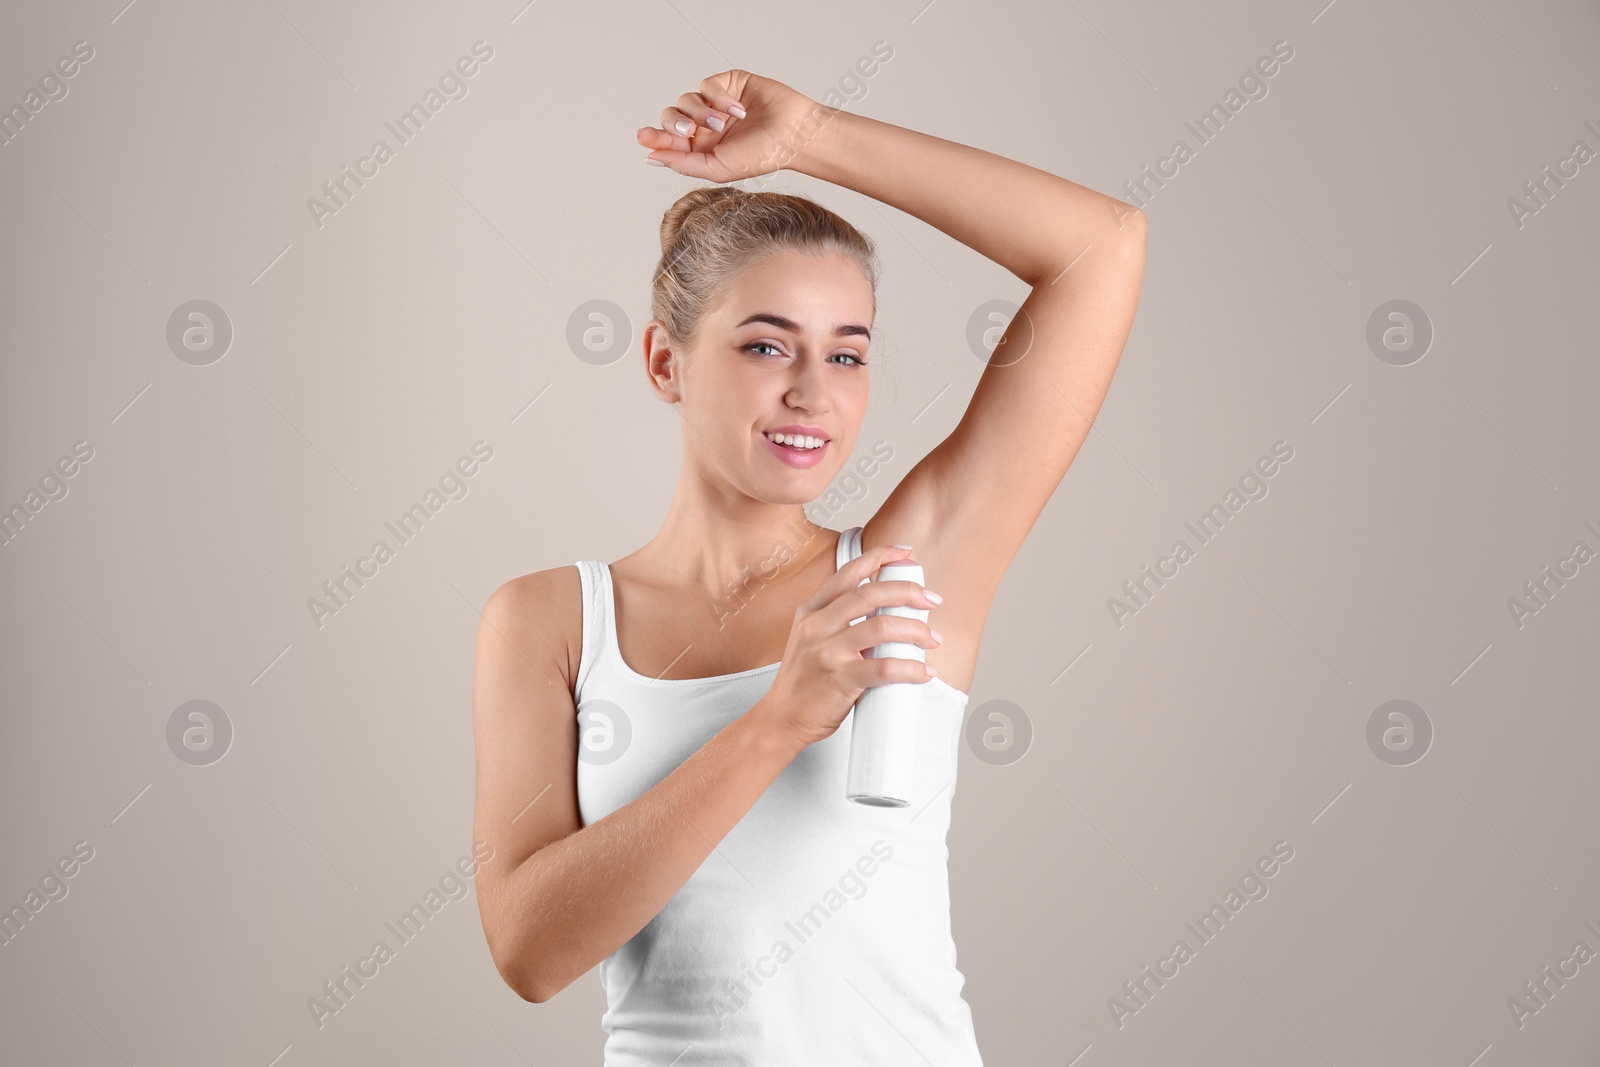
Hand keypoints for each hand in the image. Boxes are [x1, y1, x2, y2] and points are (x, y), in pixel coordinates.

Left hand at [635, 70, 819, 183]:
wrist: (793, 134)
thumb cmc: (761, 156)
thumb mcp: (717, 168)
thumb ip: (683, 163)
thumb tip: (651, 158)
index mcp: (701, 148)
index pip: (669, 141)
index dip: (654, 138)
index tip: (642, 137)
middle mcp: (705, 126)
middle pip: (671, 117)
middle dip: (673, 124)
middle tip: (685, 132)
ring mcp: (715, 104)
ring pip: (686, 100)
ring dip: (699, 112)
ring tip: (721, 123)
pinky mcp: (728, 84)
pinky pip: (707, 86)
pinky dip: (718, 97)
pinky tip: (737, 110)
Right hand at [758, 544, 942, 749]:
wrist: (781, 718)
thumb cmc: (803, 681)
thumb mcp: (812, 639)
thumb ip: (841, 621)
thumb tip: (888, 609)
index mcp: (811, 611)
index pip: (849, 572)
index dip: (880, 556)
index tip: (906, 552)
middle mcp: (816, 625)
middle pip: (870, 593)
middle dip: (908, 592)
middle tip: (931, 600)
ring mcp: (827, 652)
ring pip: (882, 627)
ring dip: (916, 630)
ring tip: (932, 639)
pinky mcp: (840, 680)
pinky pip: (884, 668)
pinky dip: (911, 668)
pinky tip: (924, 671)